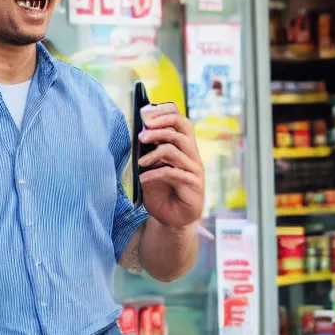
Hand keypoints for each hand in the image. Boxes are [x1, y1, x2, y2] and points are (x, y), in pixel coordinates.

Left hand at [137, 103, 204, 229]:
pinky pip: (172, 173)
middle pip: (182, 130)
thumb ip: (152, 153)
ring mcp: (195, 170)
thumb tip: (142, 134)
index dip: (167, 114)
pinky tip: (143, 180)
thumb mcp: (153, 168)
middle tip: (141, 137)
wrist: (172, 220)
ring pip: (175, 150)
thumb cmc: (162, 192)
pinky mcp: (193, 185)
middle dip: (159, 129)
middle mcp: (193, 156)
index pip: (182, 122)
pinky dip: (154, 174)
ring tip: (139, 163)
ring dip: (153, 154)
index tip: (148, 116)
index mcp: (186, 148)